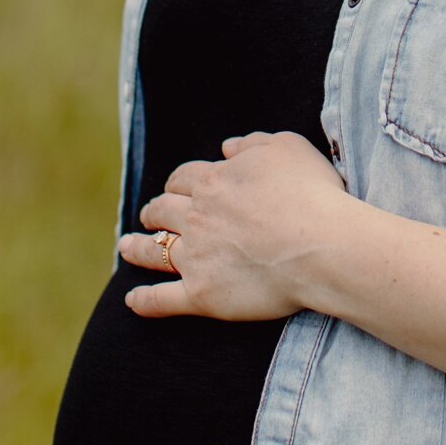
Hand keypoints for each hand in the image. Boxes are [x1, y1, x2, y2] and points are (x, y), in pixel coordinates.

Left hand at [119, 131, 349, 321]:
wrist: (320, 245)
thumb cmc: (311, 193)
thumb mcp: (288, 147)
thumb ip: (253, 143)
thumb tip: (227, 146)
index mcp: (214, 181)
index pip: (184, 177)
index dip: (179, 182)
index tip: (178, 187)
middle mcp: (197, 217)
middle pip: (162, 210)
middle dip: (154, 210)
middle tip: (151, 214)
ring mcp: (195, 257)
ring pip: (153, 250)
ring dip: (135, 247)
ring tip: (125, 247)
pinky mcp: (201, 294)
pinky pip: (161, 299)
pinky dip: (143, 301)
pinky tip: (131, 301)